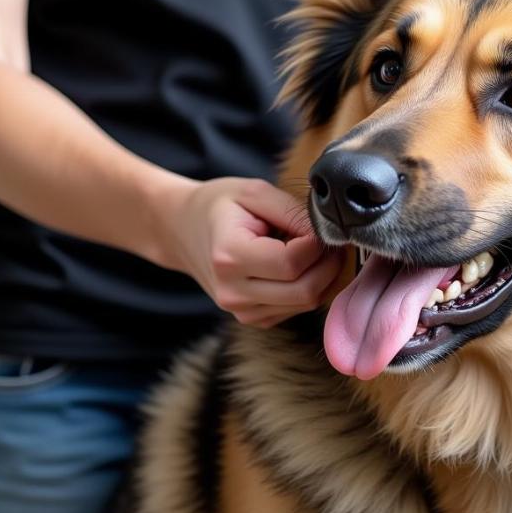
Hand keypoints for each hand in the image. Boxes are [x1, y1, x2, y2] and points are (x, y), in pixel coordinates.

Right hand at [162, 177, 343, 327]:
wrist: (182, 231)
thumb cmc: (220, 207)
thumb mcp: (254, 193)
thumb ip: (293, 213)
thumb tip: (328, 234)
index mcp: (229, 257)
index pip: (292, 264)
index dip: (317, 244)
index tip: (319, 226)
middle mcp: (233, 293)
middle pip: (306, 291)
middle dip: (328, 264)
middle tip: (329, 240)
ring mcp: (242, 312)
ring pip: (307, 303)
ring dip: (322, 276)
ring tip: (310, 249)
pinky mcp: (254, 320)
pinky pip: (299, 309)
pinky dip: (310, 287)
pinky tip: (298, 267)